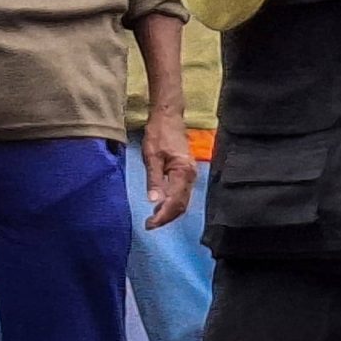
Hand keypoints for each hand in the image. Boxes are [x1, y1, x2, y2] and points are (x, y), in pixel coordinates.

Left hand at [141, 111, 196, 228]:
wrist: (168, 115)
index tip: (149, 225)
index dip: (163, 216)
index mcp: (183, 172)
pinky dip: (172, 203)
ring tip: (153, 218)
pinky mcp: (186, 172)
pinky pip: (182, 193)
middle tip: (149, 225)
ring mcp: (190, 174)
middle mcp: (191, 175)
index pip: (175, 202)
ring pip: (182, 201)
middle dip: (166, 217)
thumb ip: (154, 179)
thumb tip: (154, 201)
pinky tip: (160, 204)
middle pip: (181, 205)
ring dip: (169, 211)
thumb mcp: (151, 156)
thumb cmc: (159, 133)